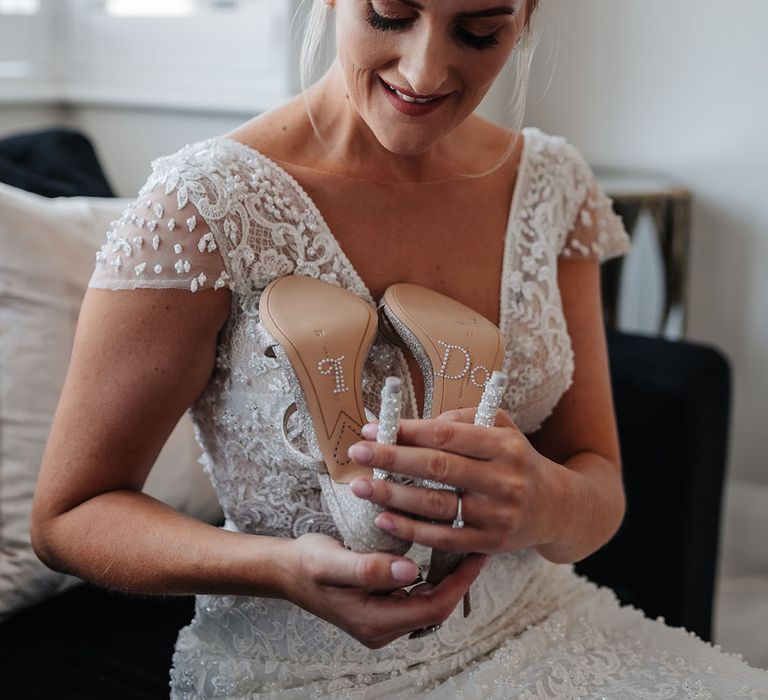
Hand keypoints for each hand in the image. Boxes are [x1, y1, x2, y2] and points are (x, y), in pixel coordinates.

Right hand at [278, 533, 487, 648]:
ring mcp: (381, 621)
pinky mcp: (380, 609)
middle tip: (477, 547)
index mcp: (374, 622)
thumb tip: (409, 571)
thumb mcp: (332, 562)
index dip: (459, 583)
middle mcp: (382, 628)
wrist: (285, 571)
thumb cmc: (306, 564)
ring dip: (447, 578)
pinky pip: (415, 597)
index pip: (432, 608)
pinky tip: (438, 555)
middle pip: (435, 608)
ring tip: (463, 548)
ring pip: (427, 603)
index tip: (477, 555)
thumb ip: (368, 569)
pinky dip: (431, 577)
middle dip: (459, 580)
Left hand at [347, 408, 564, 554]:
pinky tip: (383, 519)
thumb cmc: (516, 460)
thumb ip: (463, 420)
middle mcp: (503, 479)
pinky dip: (410, 530)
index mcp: (503, 445)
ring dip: (393, 496)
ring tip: (360, 487)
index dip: (406, 431)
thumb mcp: (502, 428)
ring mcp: (497, 514)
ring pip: (436, 505)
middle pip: (437, 468)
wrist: (557, 507)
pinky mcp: (490, 543)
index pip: (446, 435)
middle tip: (357, 453)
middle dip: (391, 459)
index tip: (372, 429)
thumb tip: (419, 425)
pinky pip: (443, 538)